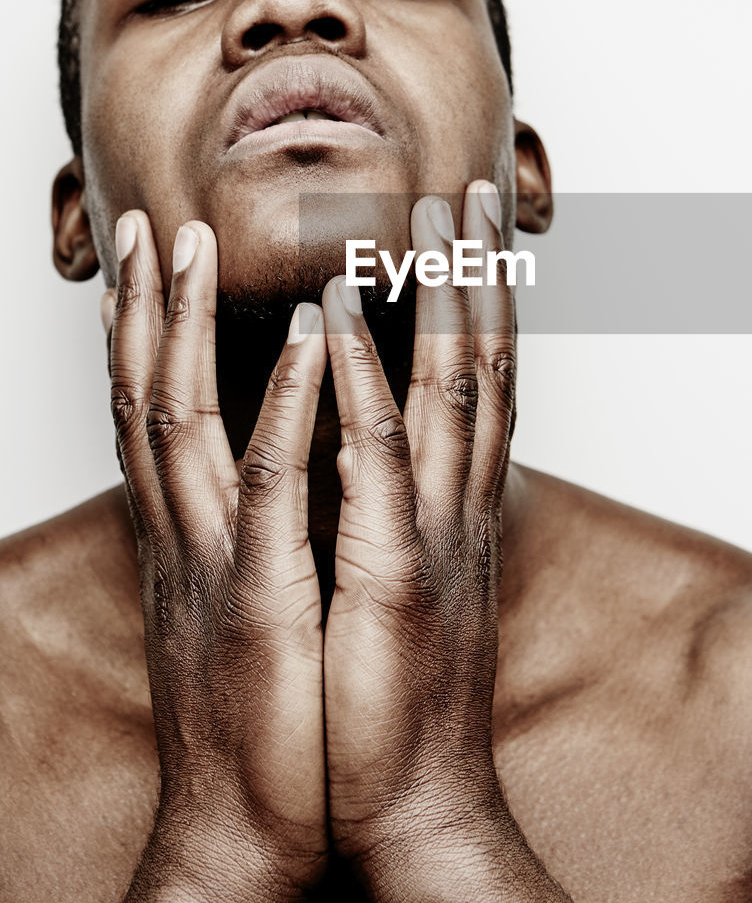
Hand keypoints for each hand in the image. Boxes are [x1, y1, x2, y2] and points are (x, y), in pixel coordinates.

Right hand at [107, 213, 327, 901]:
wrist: (253, 823)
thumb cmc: (264, 709)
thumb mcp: (244, 604)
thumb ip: (245, 534)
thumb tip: (265, 474)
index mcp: (191, 536)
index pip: (154, 416)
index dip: (145, 338)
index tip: (149, 267)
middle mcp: (188, 536)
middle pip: (146, 400)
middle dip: (143, 311)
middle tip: (146, 228)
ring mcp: (217, 561)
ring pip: (183, 421)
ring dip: (187, 329)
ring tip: (193, 247)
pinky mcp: (260, 596)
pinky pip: (268, 484)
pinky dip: (284, 403)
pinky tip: (307, 337)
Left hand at [321, 182, 564, 897]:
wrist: (415, 799)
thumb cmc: (401, 688)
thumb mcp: (414, 581)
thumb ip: (411, 511)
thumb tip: (395, 451)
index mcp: (459, 509)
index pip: (484, 383)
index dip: (484, 303)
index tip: (475, 233)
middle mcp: (460, 507)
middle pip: (484, 366)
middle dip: (479, 276)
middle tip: (473, 192)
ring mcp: (433, 535)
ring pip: (449, 392)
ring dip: (437, 300)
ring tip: (421, 218)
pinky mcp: (391, 574)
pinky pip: (375, 458)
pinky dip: (358, 381)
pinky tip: (333, 317)